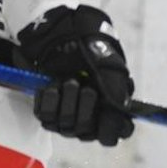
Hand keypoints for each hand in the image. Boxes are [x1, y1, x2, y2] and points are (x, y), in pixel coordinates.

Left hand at [15, 5, 134, 145]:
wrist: (60, 34)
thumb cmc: (88, 47)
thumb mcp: (107, 62)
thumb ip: (116, 86)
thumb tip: (121, 107)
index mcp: (111, 106)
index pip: (115, 133)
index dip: (110, 128)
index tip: (105, 113)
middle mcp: (90, 115)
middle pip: (86, 130)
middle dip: (83, 106)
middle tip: (83, 84)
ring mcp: (68, 115)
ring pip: (66, 126)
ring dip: (66, 98)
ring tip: (67, 79)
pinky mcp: (47, 111)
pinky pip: (45, 117)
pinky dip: (48, 98)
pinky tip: (52, 85)